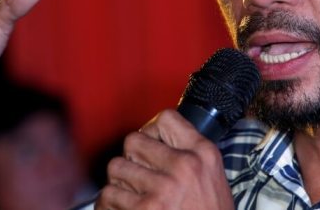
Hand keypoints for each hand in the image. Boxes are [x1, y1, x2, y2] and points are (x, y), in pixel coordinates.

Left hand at [96, 109, 233, 209]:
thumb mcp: (213, 180)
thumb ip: (189, 155)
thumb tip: (152, 135)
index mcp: (204, 155)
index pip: (166, 119)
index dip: (152, 130)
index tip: (151, 145)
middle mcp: (183, 167)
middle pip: (133, 141)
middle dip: (132, 160)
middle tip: (140, 178)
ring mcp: (161, 191)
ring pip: (116, 169)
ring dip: (120, 185)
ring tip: (134, 199)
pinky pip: (107, 197)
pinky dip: (111, 208)